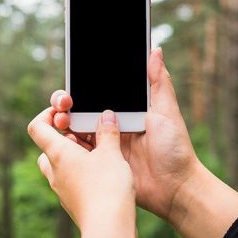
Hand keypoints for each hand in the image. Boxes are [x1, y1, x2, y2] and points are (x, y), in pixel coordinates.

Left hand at [27, 108, 136, 237]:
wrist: (109, 229)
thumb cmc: (107, 188)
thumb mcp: (111, 153)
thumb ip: (107, 132)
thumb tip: (105, 116)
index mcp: (58, 154)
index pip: (37, 127)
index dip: (47, 114)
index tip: (65, 111)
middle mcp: (55, 172)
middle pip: (48, 148)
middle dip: (65, 137)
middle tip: (86, 134)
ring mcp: (62, 190)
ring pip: (60, 166)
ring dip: (75, 157)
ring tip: (100, 153)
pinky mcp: (73, 203)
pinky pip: (71, 182)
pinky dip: (82, 174)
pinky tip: (104, 175)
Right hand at [52, 48, 199, 223]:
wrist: (175, 188)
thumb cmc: (175, 148)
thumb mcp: (166, 111)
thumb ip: (158, 82)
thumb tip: (155, 49)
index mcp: (125, 110)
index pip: (98, 92)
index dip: (81, 86)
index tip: (72, 82)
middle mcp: (111, 125)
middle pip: (80, 109)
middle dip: (65, 103)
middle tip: (64, 103)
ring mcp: (104, 146)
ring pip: (74, 130)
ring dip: (63, 122)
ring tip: (62, 120)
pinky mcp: (100, 165)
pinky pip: (78, 154)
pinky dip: (68, 147)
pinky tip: (64, 141)